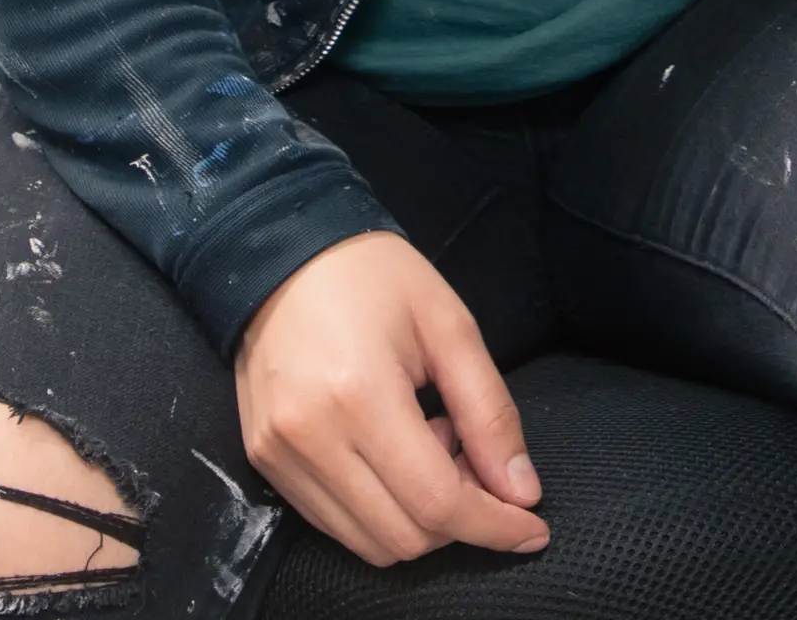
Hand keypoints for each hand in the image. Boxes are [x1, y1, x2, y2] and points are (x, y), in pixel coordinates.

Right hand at [234, 232, 546, 566]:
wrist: (281, 253)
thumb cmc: (374, 276)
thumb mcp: (449, 325)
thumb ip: (489, 412)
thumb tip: (522, 494)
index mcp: (360, 395)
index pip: (437, 502)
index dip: (493, 525)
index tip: (533, 529)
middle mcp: (310, 438)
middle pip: (405, 537)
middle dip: (458, 517)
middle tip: (470, 453)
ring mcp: (279, 456)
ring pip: (369, 544)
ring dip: (418, 517)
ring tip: (426, 442)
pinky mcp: (263, 462)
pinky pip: (334, 524)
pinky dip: (379, 510)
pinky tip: (390, 452)